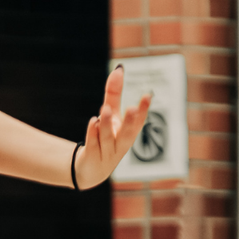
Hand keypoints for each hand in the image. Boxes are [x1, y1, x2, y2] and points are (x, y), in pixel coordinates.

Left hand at [73, 67, 152, 189]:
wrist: (90, 169)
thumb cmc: (105, 137)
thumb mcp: (111, 114)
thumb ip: (114, 93)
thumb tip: (119, 69)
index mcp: (128, 133)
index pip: (138, 122)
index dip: (143, 111)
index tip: (147, 96)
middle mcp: (120, 145)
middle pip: (127, 134)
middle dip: (131, 122)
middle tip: (133, 108)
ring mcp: (107, 153)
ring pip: (107, 139)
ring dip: (107, 125)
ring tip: (105, 110)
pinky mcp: (92, 158)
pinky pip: (93, 145)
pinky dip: (93, 133)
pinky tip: (94, 122)